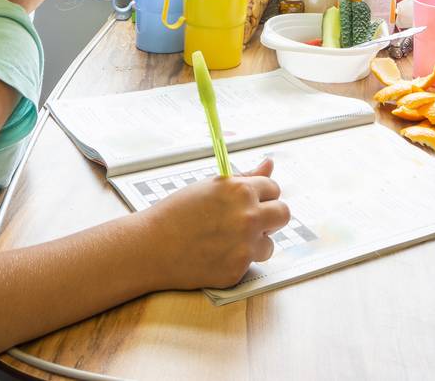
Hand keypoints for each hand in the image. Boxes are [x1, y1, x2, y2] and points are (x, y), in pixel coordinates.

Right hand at [142, 159, 290, 289]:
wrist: (151, 247)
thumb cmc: (177, 213)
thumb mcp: (210, 187)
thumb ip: (245, 178)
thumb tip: (269, 164)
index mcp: (241, 191)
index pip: (274, 188)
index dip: (261, 195)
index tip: (249, 201)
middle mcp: (248, 217)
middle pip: (283, 214)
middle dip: (270, 217)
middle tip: (248, 221)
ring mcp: (245, 246)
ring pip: (269, 244)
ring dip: (255, 243)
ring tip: (225, 241)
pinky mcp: (238, 270)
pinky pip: (250, 264)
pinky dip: (236, 261)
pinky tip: (215, 255)